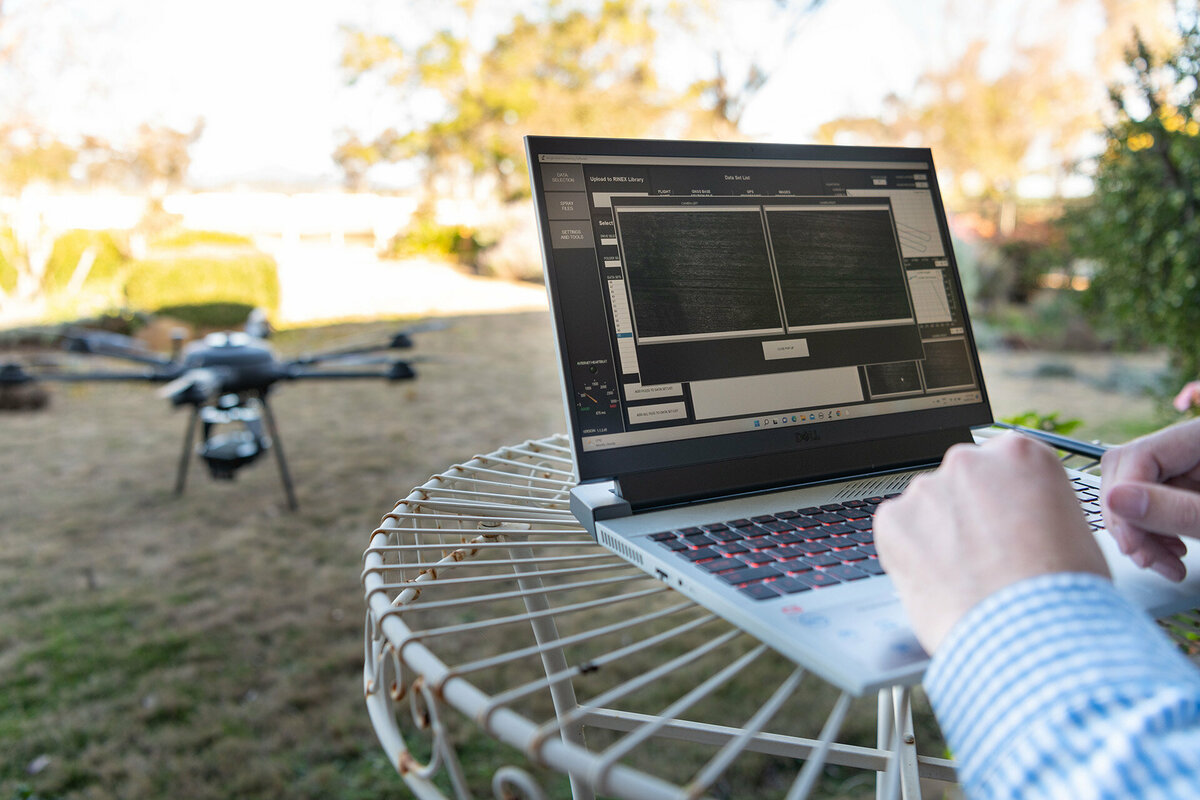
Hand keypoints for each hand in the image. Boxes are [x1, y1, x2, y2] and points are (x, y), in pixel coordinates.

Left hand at [874, 433, 1109, 653]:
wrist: (1029, 635)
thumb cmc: (1061, 594)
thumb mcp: (1073, 532)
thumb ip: (1037, 510)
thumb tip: (1022, 523)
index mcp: (1021, 455)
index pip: (1001, 463)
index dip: (1001, 499)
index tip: (1001, 522)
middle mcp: (969, 461)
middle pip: (960, 483)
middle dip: (966, 515)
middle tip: (982, 556)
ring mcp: (927, 489)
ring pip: (926, 509)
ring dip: (937, 535)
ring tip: (963, 578)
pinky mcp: (893, 521)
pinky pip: (896, 534)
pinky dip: (908, 556)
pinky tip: (937, 582)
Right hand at [1101, 419, 1199, 581]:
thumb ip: (1176, 510)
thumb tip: (1114, 500)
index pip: (1139, 456)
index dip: (1125, 501)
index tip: (1131, 545)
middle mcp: (1188, 446)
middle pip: (1127, 471)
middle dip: (1129, 520)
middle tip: (1144, 558)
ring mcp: (1185, 466)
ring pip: (1132, 490)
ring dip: (1138, 532)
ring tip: (1164, 563)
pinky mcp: (1182, 487)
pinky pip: (1147, 502)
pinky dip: (1150, 532)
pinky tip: (1168, 552)